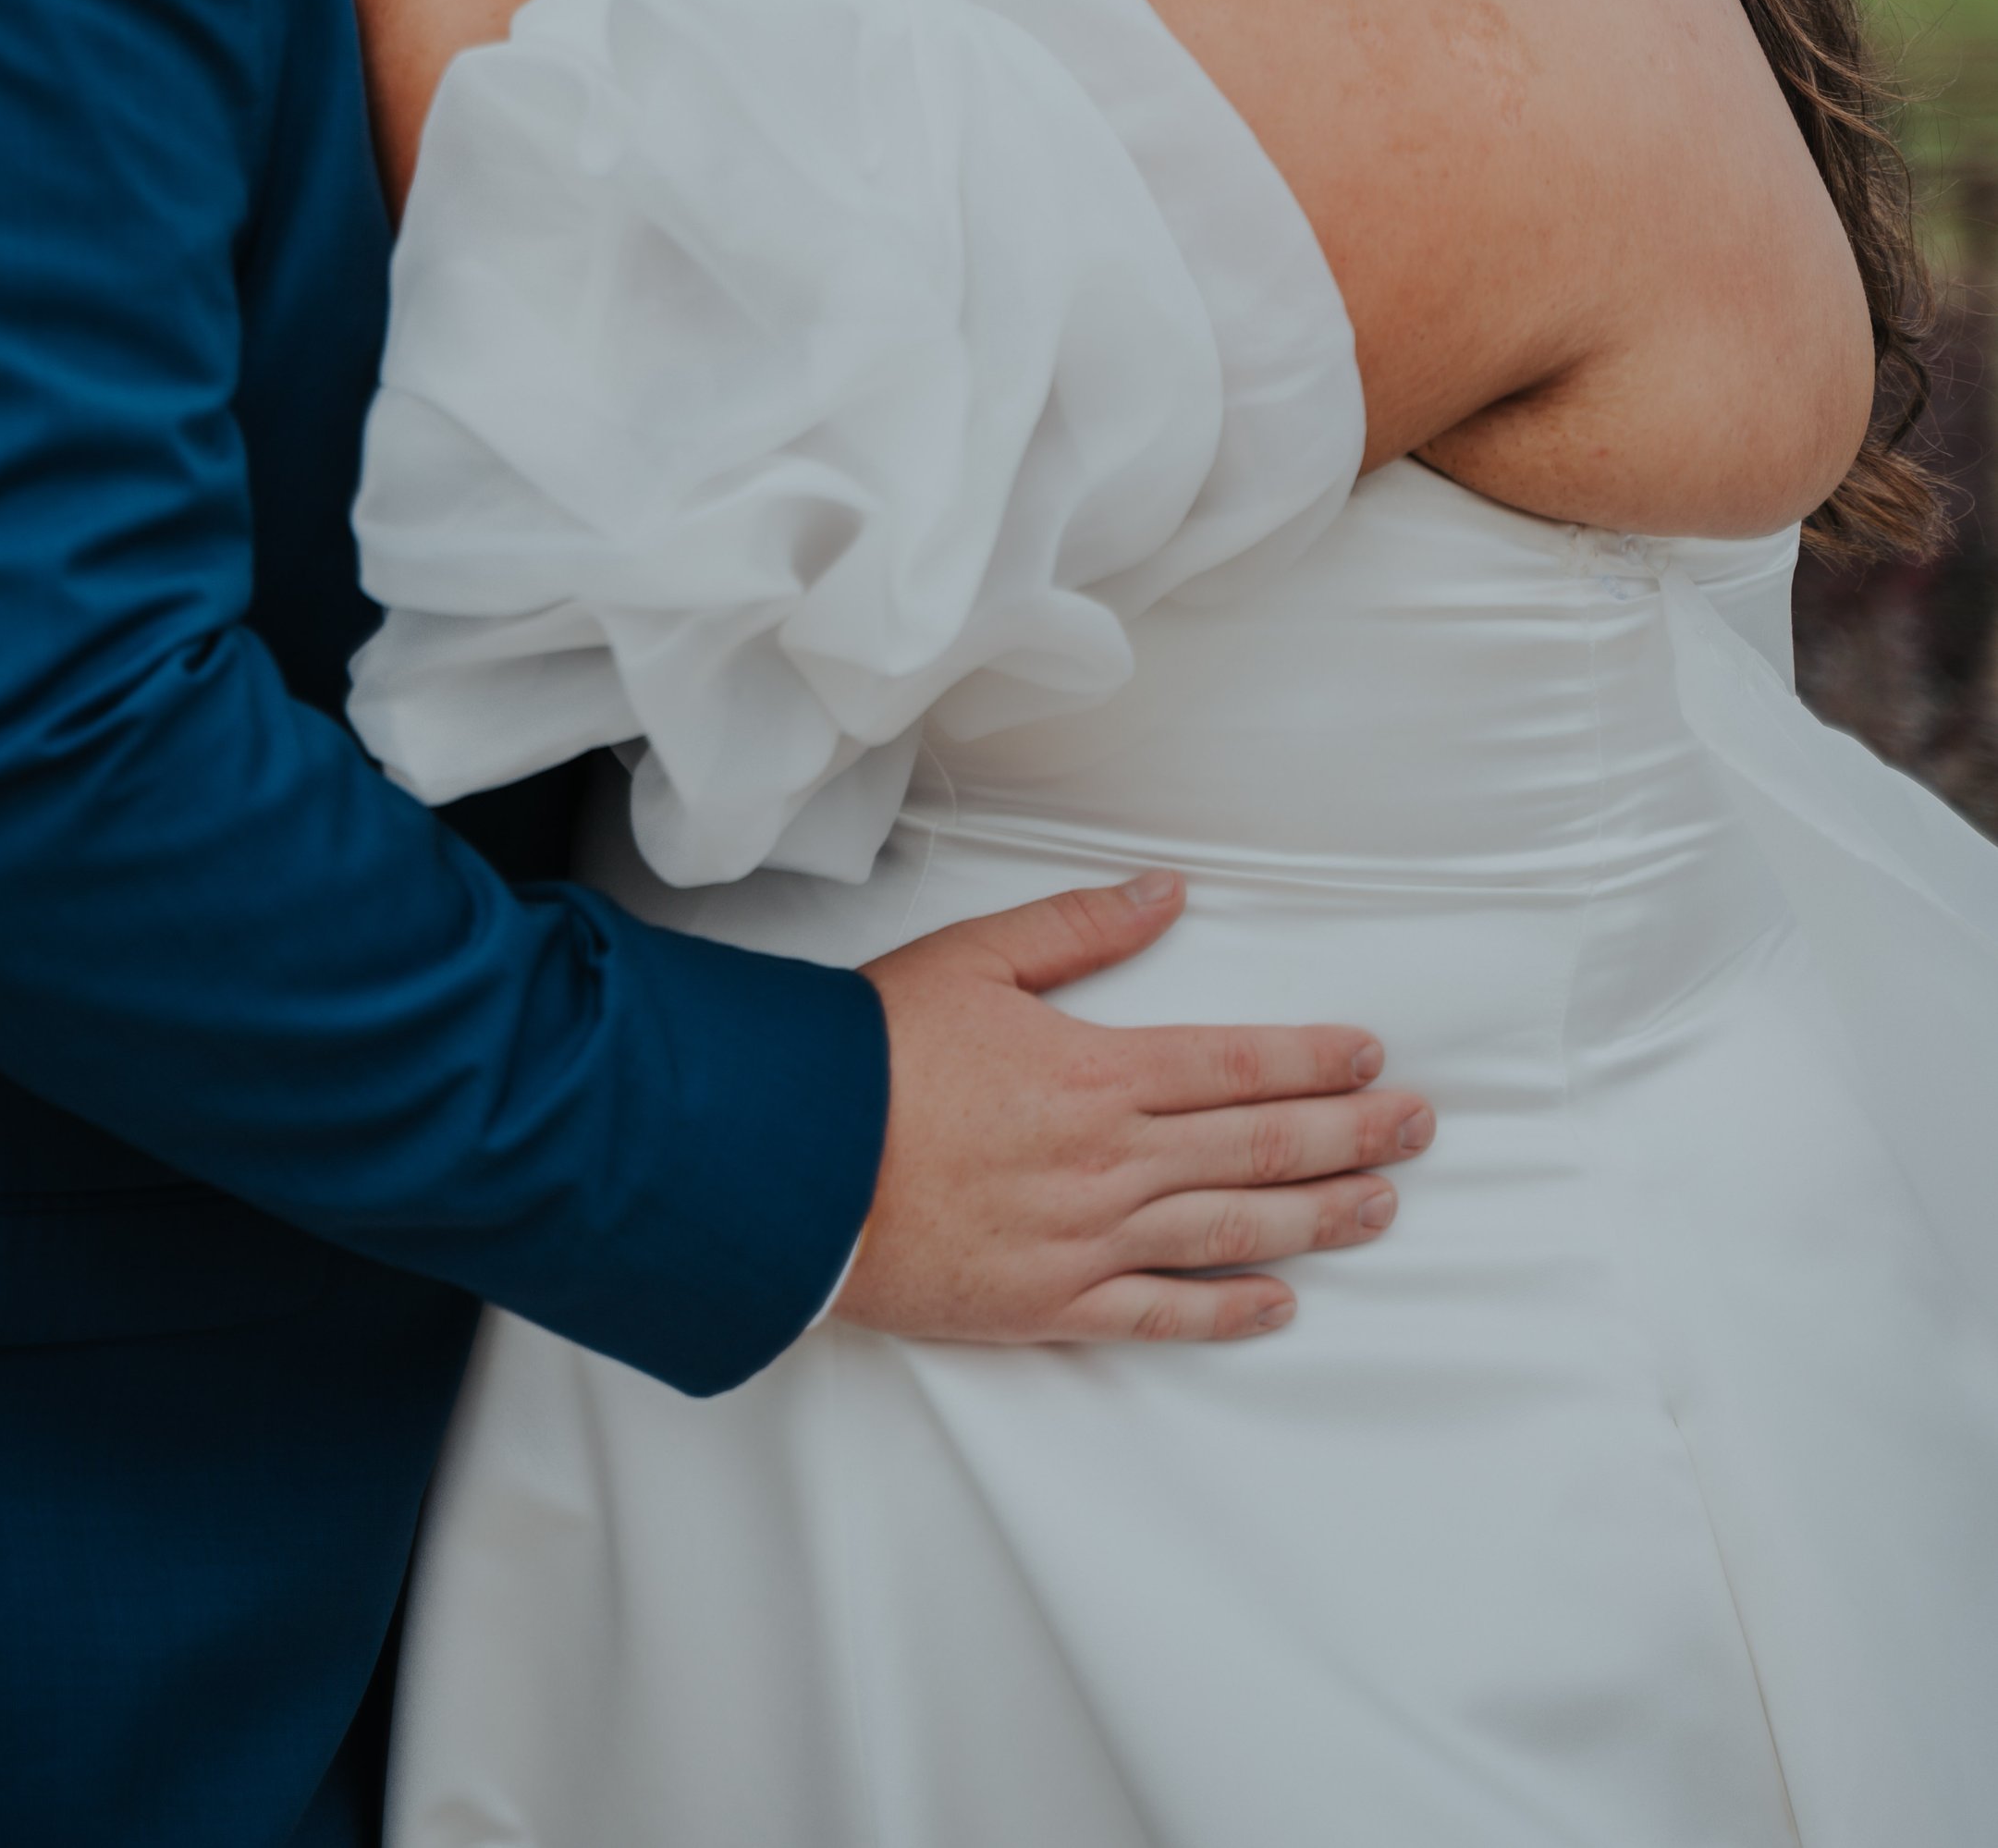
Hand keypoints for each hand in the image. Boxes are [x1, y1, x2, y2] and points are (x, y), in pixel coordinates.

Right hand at [837, 873, 1431, 1342]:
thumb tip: (1167, 892)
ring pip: (1230, 1229)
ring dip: (1317, 1218)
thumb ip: (1080, 925)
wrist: (787, 1164)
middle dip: (1352, 1134)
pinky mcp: (1049, 1303)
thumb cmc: (871, 1054)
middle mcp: (1109, 1160)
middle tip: (1419, 1127)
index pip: (1239, 1065)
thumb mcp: (974, 957)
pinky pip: (1158, 1314)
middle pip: (1258, 1147)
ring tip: (1382, 1206)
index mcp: (1096, 1069)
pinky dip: (1226, 1312)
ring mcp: (1085, 1239)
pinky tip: (1280, 1304)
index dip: (1317, 1061)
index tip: (1373, 1057)